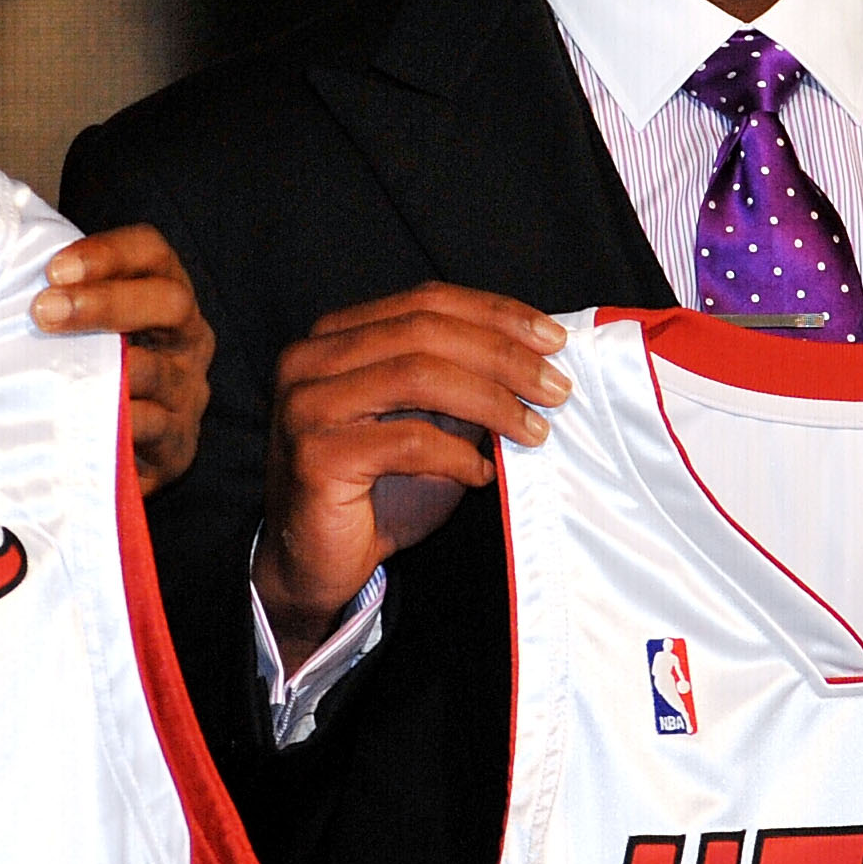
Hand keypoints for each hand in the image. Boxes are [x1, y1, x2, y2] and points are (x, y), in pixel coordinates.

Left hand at [31, 226, 214, 496]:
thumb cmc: (89, 373)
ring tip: (53, 371)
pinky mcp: (179, 443)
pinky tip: (78, 417)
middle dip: (106, 302)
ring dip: (104, 367)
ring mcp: (187, 390)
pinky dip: (117, 420)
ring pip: (157, 369)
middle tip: (44, 312)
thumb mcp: (82, 326)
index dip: (107, 254)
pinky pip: (152, 428)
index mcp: (165, 293)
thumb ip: (55, 292)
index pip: (151, 252)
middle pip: (168, 301)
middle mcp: (188, 336)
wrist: (116, 454)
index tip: (54, 269)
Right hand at [254, 285, 568, 660]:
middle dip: (503, 357)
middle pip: (425, 331)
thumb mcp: (429, 424)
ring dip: (491, 402)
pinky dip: (458, 456)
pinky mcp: (315, 456)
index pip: (425, 300)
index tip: (553, 340)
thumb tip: (536, 359)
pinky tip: (483, 474)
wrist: (317, 563)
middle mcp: (310, 358)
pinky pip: (407, 442)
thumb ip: (464, 386)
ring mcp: (306, 405)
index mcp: (336, 335)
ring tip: (535, 430)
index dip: (496, 315)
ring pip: (417, 376)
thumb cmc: (378, 491)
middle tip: (556, 387)